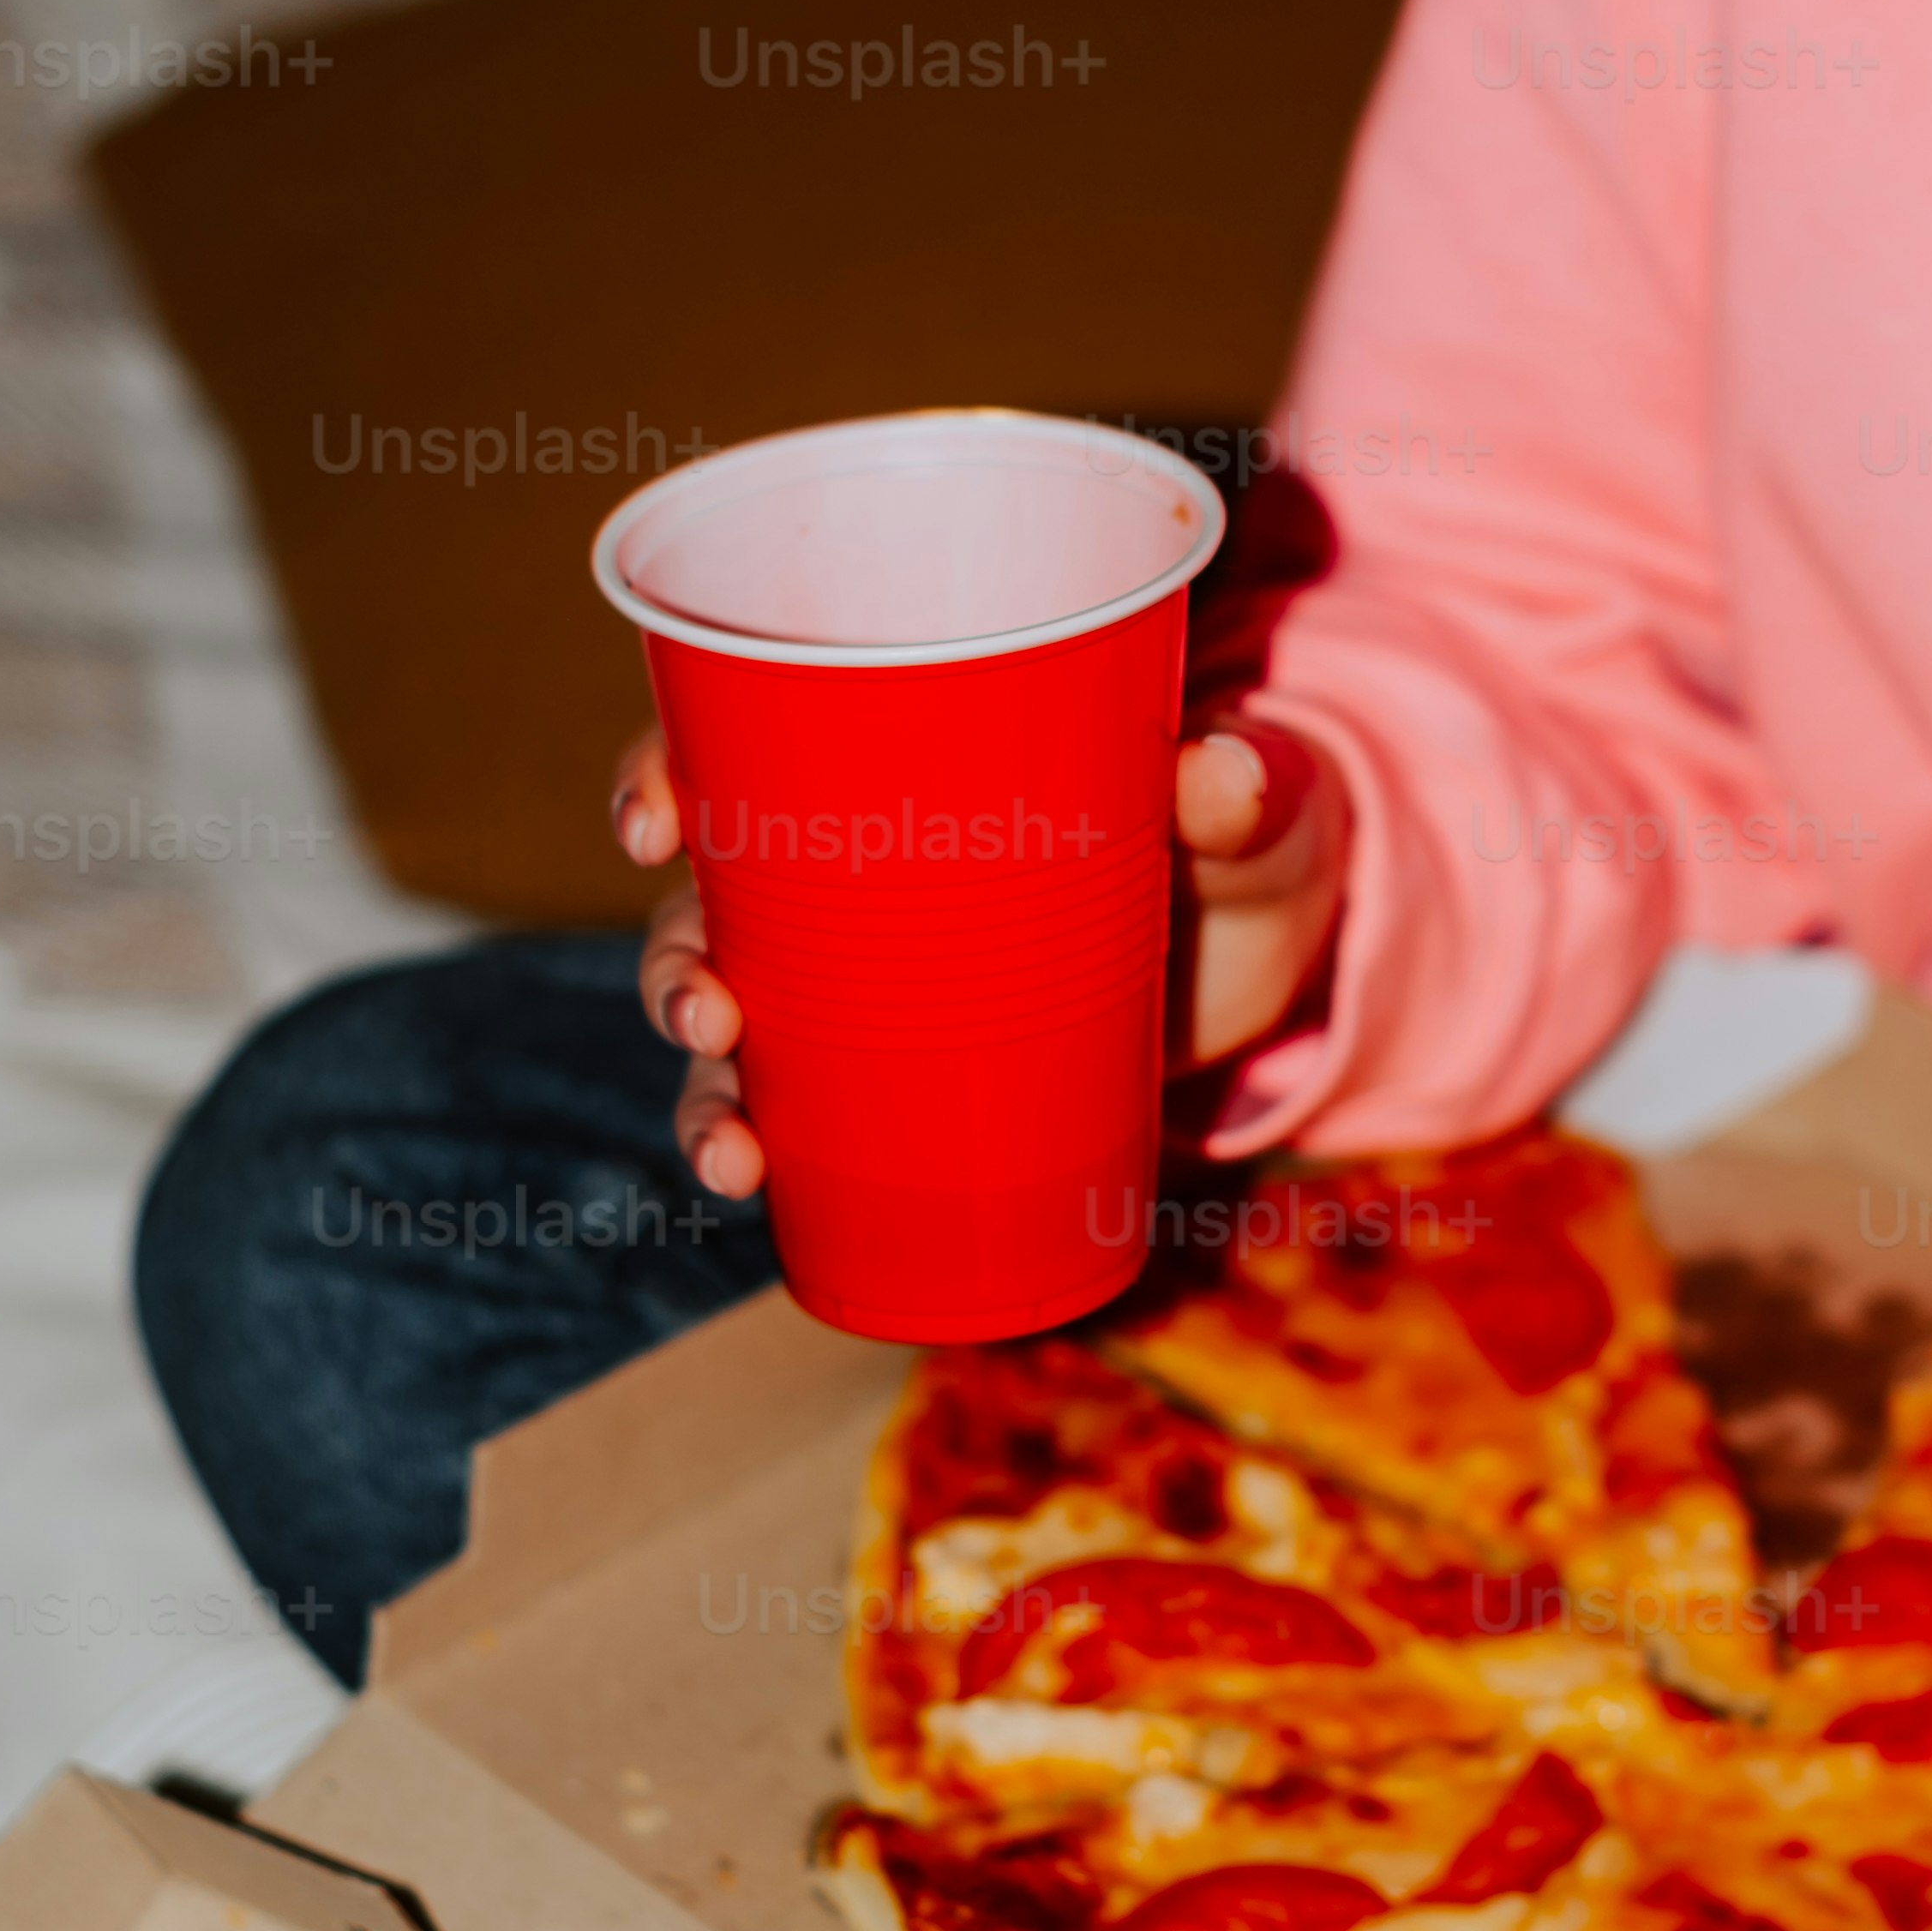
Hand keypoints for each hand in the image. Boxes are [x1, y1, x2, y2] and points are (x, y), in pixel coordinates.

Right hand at [609, 711, 1354, 1194]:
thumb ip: (1237, 789)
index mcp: (895, 760)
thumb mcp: (1246, 809)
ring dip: (702, 1087)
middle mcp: (852, 867)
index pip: (737, 744)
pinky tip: (750, 1186)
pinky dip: (762, 1146)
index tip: (654, 824)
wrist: (1277, 962)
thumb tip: (1219, 773)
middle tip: (711, 1012)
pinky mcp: (911, 1072)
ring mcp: (872, 979)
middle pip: (708, 901)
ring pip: (737, 1019)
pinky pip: (802, 1110)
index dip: (663, 774)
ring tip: (731, 1150)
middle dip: (676, 964)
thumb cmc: (1236, 844)